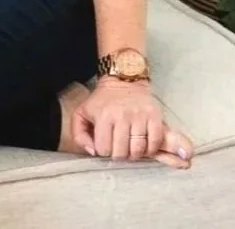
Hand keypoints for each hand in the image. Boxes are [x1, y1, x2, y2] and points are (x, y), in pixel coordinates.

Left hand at [71, 80, 191, 168]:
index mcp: (104, 116)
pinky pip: (155, 141)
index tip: (105, 145)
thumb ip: (79, 135)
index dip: (103, 151)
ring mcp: (140, 116)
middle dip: (118, 155)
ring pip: (138, 150)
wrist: (124, 80)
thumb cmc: (102, 101)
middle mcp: (123, 116)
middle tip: (118, 148)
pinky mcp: (154, 115)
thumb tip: (93, 152)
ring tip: (130, 148)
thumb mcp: (82, 114)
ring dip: (134, 154)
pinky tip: (144, 145)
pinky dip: (150, 149)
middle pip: (121, 153)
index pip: (104, 149)